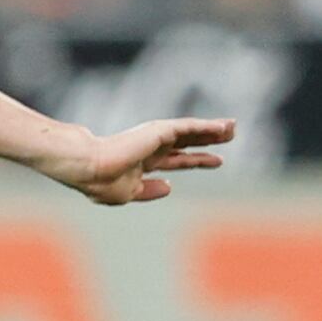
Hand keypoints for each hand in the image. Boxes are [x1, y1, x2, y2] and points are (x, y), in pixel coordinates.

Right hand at [46, 117, 234, 204]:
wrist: (88, 166)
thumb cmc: (99, 182)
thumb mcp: (127, 194)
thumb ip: (148, 191)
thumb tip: (169, 187)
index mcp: (143, 165)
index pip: (176, 161)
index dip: (196, 160)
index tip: (216, 160)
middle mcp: (151, 148)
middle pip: (187, 143)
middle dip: (208, 141)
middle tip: (229, 137)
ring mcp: (155, 138)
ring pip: (191, 132)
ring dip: (213, 130)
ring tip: (234, 127)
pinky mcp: (158, 131)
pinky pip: (189, 127)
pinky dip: (207, 126)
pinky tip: (223, 128)